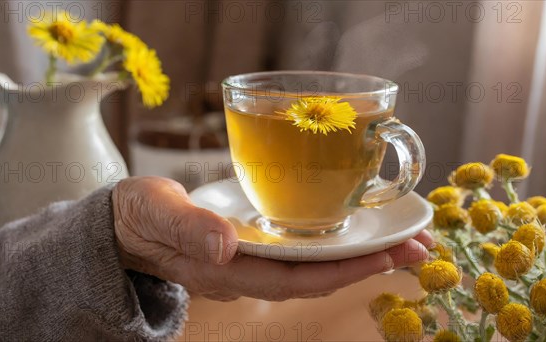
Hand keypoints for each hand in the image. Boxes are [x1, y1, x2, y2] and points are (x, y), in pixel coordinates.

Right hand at [113, 177, 432, 300]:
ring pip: (314, 263)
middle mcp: (248, 271)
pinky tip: (355, 227)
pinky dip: (334, 240)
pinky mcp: (255, 243)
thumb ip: (187, 227)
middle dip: (368, 263)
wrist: (127, 222)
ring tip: (402, 237)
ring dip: (358, 252)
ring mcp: (253, 259)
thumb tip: (224, 246)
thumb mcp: (155, 212)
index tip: (387, 256)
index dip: (343, 271)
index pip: (296, 278)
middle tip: (418, 246)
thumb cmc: (138, 215)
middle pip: (317, 274)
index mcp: (228, 269)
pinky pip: (302, 248)